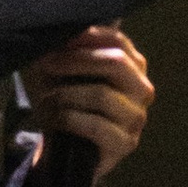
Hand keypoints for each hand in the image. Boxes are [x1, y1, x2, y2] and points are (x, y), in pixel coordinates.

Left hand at [22, 25, 153, 182]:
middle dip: (77, 60)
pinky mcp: (125, 143)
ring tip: (46, 100)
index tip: (59, 39)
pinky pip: (96, 125)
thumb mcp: (62, 74)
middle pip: (116, 62)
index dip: (87, 36)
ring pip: (102, 95)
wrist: (65, 152)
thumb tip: (57, 35)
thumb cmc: (66, 105)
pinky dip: (68, 118)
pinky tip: (55, 118)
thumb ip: (64, 52)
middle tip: (47, 65)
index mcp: (132, 66)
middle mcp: (141, 89)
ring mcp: (136, 118)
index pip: (117, 40)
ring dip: (66, 95)